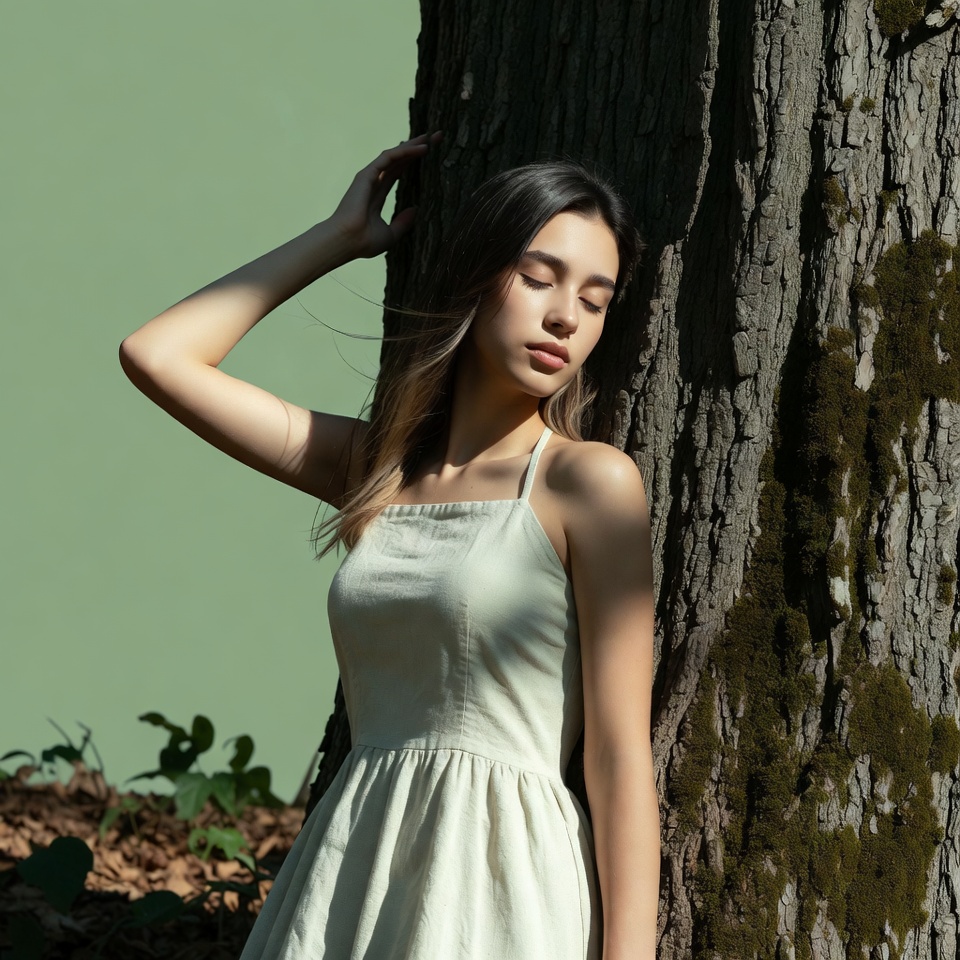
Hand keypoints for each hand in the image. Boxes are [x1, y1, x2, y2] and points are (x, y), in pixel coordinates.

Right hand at [330, 132, 441, 258]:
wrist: (347, 242)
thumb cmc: (363, 242)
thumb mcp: (390, 234)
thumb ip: (402, 222)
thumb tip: (415, 210)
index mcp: (377, 194)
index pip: (398, 172)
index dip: (413, 161)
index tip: (431, 152)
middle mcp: (373, 182)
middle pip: (399, 159)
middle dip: (416, 147)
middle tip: (436, 137)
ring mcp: (369, 177)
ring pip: (395, 155)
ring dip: (413, 145)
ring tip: (432, 138)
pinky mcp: (367, 174)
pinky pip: (389, 157)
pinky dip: (406, 151)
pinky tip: (423, 148)